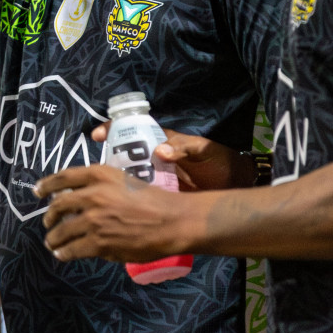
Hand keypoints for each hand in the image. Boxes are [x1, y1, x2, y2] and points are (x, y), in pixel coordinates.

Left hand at [34, 165, 195, 262]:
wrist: (173, 221)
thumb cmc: (154, 200)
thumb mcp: (124, 180)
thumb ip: (101, 185)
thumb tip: (78, 197)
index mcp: (99, 174)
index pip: (63, 177)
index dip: (47, 184)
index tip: (38, 191)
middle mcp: (92, 195)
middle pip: (58, 205)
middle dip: (49, 215)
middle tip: (47, 221)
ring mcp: (94, 220)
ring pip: (62, 230)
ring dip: (53, 237)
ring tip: (52, 241)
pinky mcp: (99, 242)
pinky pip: (72, 249)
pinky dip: (64, 252)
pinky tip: (61, 254)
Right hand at [89, 122, 252, 190]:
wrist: (236, 186)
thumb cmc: (219, 161)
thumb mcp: (202, 150)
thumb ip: (183, 148)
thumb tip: (160, 151)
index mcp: (161, 141)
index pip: (132, 129)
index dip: (113, 129)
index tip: (98, 135)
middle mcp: (153, 158)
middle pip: (123, 154)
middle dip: (107, 158)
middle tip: (96, 169)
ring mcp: (155, 177)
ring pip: (128, 176)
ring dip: (115, 180)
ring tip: (102, 187)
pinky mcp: (160, 195)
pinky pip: (140, 194)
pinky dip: (128, 197)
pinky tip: (117, 203)